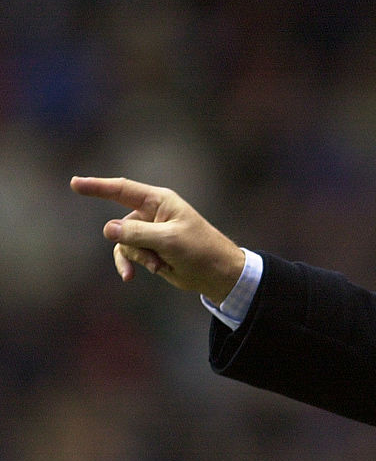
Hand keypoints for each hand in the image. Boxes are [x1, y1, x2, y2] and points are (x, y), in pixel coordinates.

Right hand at [70, 176, 245, 303]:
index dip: (97, 186)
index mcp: (159, 201)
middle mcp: (151, 213)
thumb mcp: (169, 240)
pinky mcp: (148, 248)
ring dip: (138, 257)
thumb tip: (108, 229)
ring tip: (159, 266)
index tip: (74, 183)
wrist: (215, 273)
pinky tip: (129, 277)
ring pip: (123, 243)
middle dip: (133, 244)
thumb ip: (137, 234)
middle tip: (156, 256)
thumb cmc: (199, 250)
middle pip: (121, 225)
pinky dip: (130, 264)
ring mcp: (148, 231)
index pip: (122, 189)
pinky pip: (126, 254)